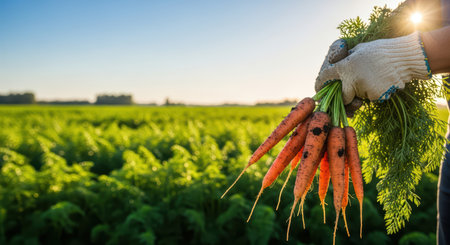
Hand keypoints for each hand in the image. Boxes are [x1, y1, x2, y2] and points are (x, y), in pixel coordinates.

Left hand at [315, 32, 430, 104]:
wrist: (404, 57)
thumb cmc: (381, 50)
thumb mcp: (359, 49)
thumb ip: (345, 59)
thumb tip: (334, 65)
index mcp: (345, 66)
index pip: (325, 77)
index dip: (320, 84)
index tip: (319, 88)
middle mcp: (351, 79)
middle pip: (342, 96)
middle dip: (346, 95)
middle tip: (355, 89)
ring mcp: (363, 89)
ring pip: (358, 97)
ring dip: (363, 92)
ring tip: (375, 78)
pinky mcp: (375, 96)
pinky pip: (370, 98)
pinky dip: (374, 93)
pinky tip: (382, 82)